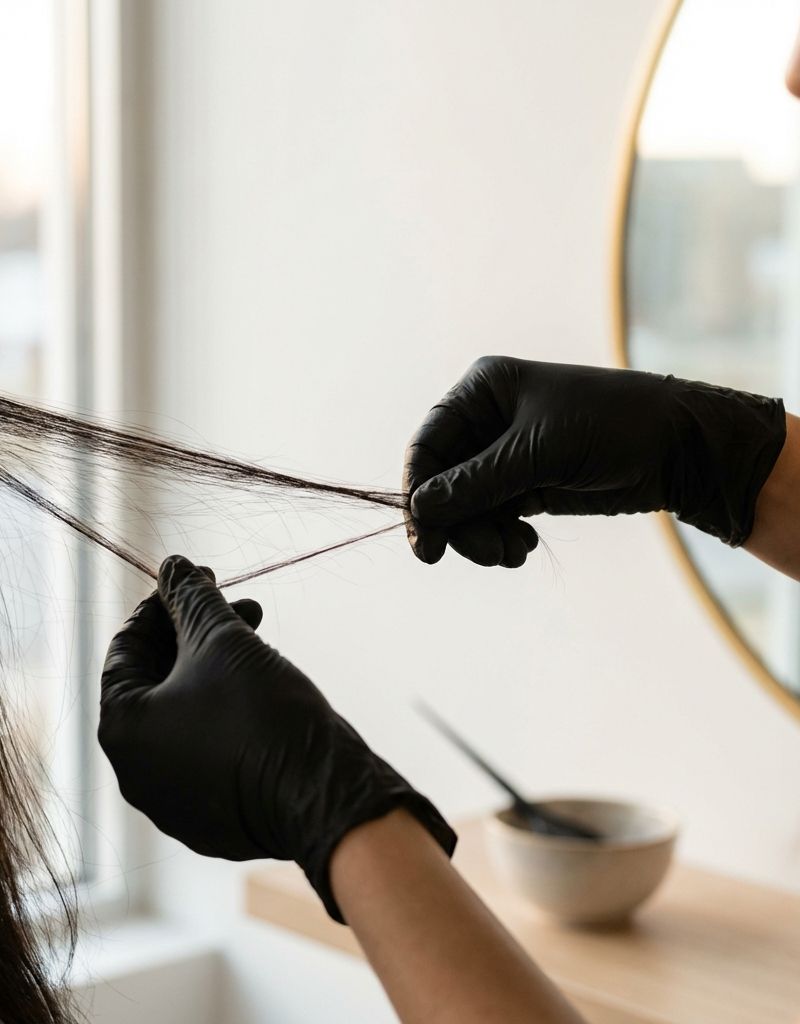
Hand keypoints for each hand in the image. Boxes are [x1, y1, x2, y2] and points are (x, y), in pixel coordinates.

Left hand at [98, 555, 455, 920]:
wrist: (322, 791)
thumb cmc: (264, 714)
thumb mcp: (224, 640)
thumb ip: (191, 598)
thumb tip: (173, 565)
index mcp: (123, 729)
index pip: (125, 650)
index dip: (162, 606)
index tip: (194, 581)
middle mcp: (136, 772)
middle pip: (156, 684)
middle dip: (195, 635)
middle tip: (235, 605)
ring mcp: (173, 802)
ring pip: (184, 717)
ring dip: (214, 670)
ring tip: (258, 639)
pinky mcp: (211, 819)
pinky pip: (208, 751)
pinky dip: (225, 714)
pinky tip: (261, 688)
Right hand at [404, 356, 784, 565]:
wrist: (676, 446)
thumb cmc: (609, 426)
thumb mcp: (537, 452)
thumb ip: (476, 483)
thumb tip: (420, 510)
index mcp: (481, 391)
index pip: (428, 445)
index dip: (419, 494)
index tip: (426, 542)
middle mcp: (487, 421)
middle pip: (445, 483)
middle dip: (460, 523)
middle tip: (484, 555)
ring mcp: (506, 455)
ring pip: (468, 507)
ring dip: (483, 537)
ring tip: (512, 554)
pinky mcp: (528, 484)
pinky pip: (495, 517)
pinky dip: (503, 538)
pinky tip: (525, 547)